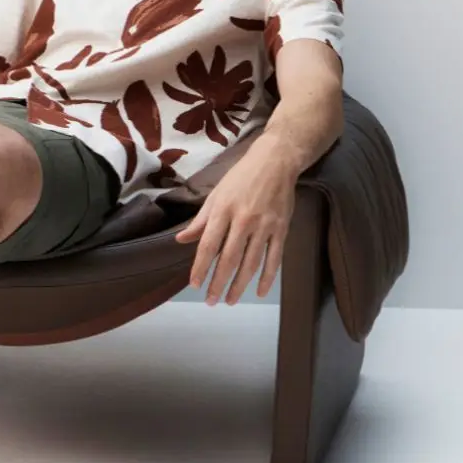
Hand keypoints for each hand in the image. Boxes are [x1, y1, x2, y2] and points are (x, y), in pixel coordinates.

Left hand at [174, 141, 297, 305]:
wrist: (275, 162)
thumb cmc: (240, 177)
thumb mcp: (216, 195)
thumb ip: (200, 220)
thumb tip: (181, 239)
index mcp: (223, 210)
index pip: (208, 245)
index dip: (200, 267)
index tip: (194, 284)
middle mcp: (243, 220)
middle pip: (229, 259)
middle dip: (218, 283)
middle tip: (211, 301)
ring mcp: (264, 226)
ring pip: (251, 263)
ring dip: (240, 285)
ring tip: (230, 300)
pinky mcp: (281, 230)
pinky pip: (274, 259)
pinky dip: (267, 278)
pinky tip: (260, 292)